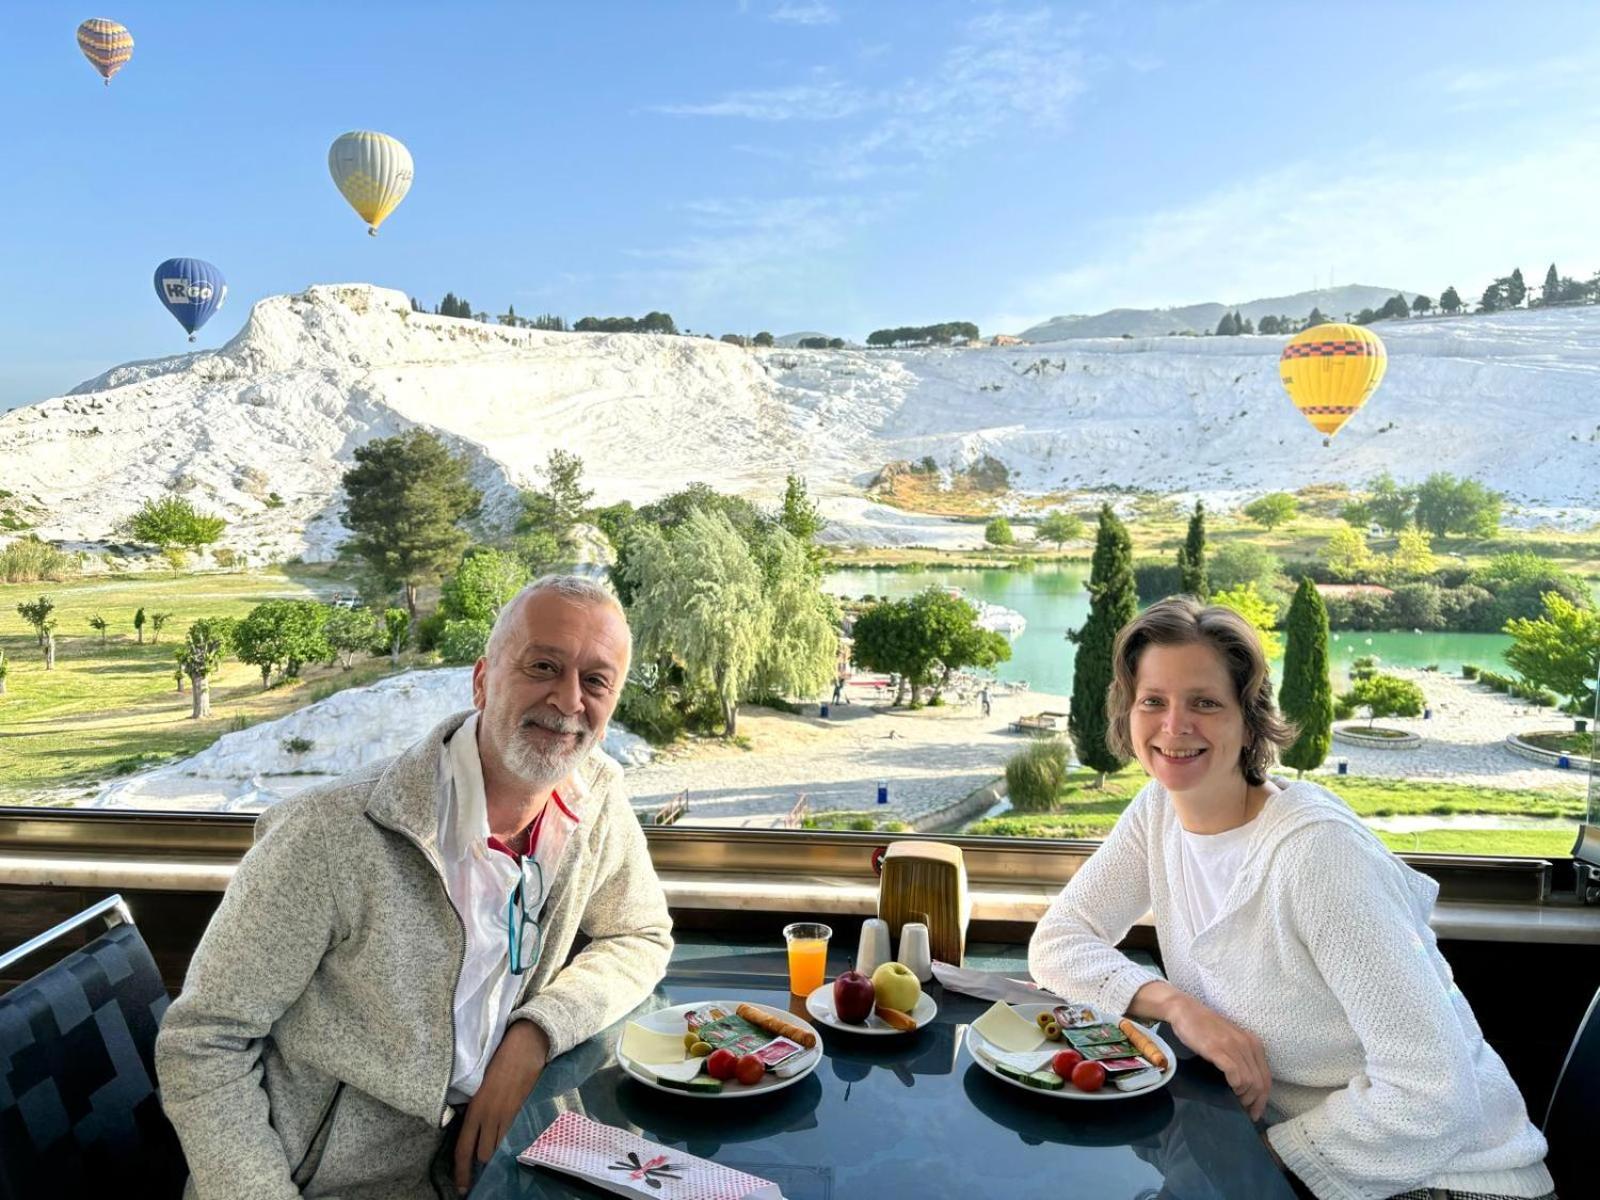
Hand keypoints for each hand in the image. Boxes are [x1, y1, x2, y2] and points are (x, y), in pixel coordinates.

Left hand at [453, 1020, 548, 1193]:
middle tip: (479, 1164)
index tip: (462, 1186)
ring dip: (495, 1151)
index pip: (464, 1149)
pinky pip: (512, 1133)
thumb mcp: (478, 1083)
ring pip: (499, 1147)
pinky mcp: (522, 1110)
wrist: (526, 1046)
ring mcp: (508, 1114)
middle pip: (484, 1154)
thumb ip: (474, 1105)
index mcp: (475, 1109)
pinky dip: (507, 1139)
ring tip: (494, 1150)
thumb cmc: (497, 1058)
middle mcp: (490, 1116)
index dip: (462, 1171)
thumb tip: (468, 1123)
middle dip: (481, 1160)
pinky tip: (506, 1135)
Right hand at [1131, 982, 1270, 1120]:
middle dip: (1254, 1102)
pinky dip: (1235, 1086)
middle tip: (1244, 1112)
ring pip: (1249, 1081)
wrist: (1185, 1010)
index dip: (1263, 1099)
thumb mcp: (1231, 1042)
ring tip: (1235, 1102)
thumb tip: (1247, 1087)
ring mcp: (1234, 1046)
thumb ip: (1241, 1058)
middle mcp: (1248, 1044)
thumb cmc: (1205, 1028)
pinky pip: (1235, 1074)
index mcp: (1254, 1044)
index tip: (1254, 1113)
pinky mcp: (1218, 1049)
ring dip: (1244, 1097)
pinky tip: (1229, 1089)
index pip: (1266, 1078)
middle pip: (1260, 1083)